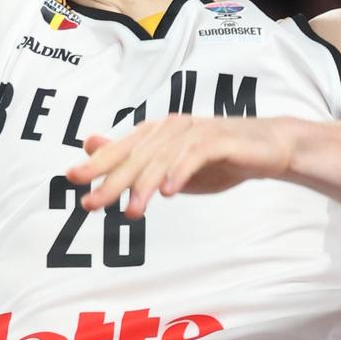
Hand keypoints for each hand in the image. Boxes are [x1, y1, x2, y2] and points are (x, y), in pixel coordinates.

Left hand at [68, 113, 298, 215]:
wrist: (268, 147)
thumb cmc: (217, 157)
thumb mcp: (171, 164)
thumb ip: (135, 159)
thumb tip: (91, 148)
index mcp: (157, 131)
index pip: (121, 149)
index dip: (96, 164)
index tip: (72, 180)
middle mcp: (171, 127)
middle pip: (136, 156)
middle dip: (112, 180)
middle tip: (92, 203)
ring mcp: (195, 131)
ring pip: (161, 158)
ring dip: (145, 186)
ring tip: (133, 212)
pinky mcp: (218, 140)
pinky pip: (194, 155)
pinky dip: (180, 172)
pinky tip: (169, 191)